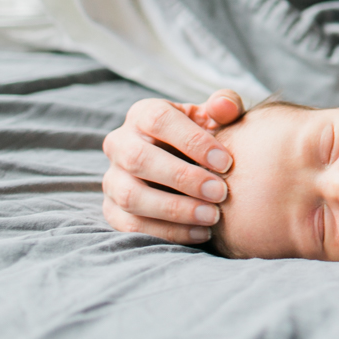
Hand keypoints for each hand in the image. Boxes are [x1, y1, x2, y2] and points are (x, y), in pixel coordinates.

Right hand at [101, 89, 243, 243]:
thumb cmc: (204, 137)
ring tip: (212, 217)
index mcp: (143, 114)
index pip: (159, 120)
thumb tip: (225, 106)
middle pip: (140, 159)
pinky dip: (166, 232)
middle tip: (221, 193)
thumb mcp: (216, 117)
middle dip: (183, 178)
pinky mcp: (112, 209)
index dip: (193, 141)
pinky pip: (131, 225)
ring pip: (131, 196)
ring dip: (173, 209)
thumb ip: (225, 105)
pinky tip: (200, 232)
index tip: (227, 162)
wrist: (188, 165)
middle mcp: (120, 143)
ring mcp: (112, 178)